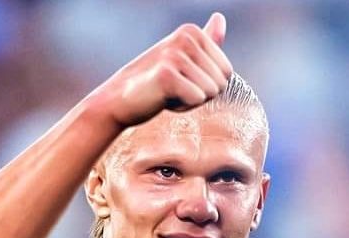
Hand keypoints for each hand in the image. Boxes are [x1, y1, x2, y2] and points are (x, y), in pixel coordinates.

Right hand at [92, 13, 232, 127]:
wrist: (121, 99)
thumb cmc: (155, 84)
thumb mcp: (184, 61)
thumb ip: (205, 43)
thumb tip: (221, 18)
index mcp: (193, 32)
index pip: (227, 72)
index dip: (207, 86)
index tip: (183, 81)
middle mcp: (186, 38)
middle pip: (221, 83)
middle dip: (200, 95)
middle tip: (174, 90)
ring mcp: (176, 55)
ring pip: (210, 93)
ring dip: (190, 102)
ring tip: (168, 94)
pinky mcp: (167, 75)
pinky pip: (197, 100)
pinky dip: (182, 107)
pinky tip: (164, 100)